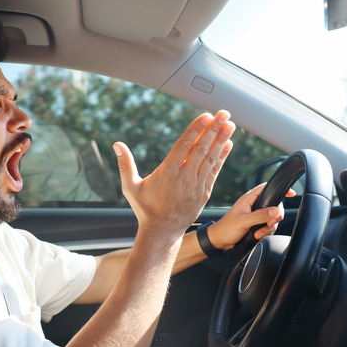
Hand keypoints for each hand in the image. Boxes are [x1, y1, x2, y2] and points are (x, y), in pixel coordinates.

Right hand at [113, 110, 234, 236]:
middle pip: (202, 149)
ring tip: (230, 125)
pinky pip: (215, 171)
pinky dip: (222, 157)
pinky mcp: (204, 193)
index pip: (184, 146)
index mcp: (167, 173)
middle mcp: (184, 178)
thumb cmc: (145, 209)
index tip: (206, 116)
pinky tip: (228, 144)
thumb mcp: (130, 187)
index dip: (196, 129)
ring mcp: (196, 186)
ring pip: (211, 159)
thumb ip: (125, 165)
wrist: (162, 232)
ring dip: (221, 140)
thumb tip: (116, 145)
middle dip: (214, 129)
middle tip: (224, 114)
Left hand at [207, 183, 295, 249]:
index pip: (267, 188)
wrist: (219, 241)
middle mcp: (254, 205)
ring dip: (269, 227)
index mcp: (249, 199)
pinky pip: (268, 226)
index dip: (279, 189)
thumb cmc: (226, 229)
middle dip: (275, 217)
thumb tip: (275, 211)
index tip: (292, 193)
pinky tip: (258, 235)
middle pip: (274, 206)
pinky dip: (266, 231)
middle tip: (269, 224)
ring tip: (258, 233)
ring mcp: (256, 214)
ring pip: (273, 218)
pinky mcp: (256, 224)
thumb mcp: (243, 222)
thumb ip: (259, 216)